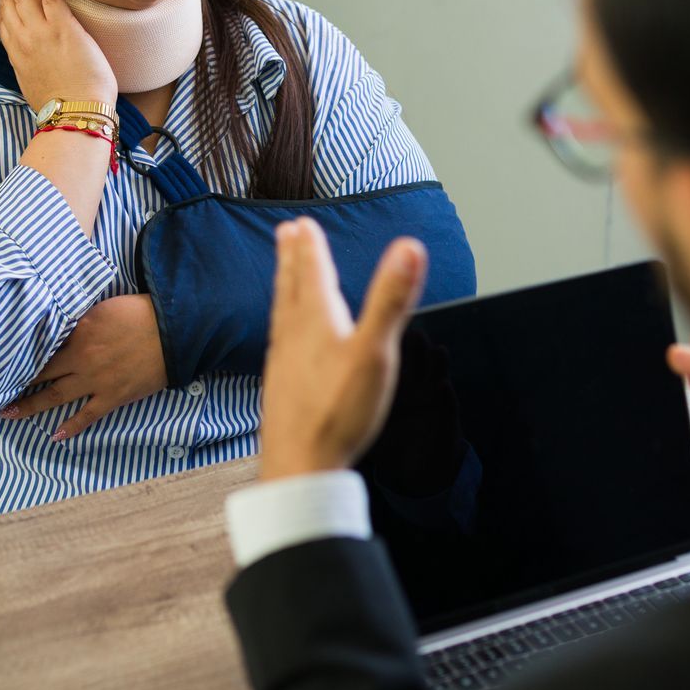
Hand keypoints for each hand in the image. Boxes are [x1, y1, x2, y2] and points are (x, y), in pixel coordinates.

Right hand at [0, 0, 116, 109]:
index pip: (2, 18)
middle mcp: (23, 40)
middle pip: (8, 0)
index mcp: (16, 55)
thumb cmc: (62, 107)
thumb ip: (30, 67)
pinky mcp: (62, 29)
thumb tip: (35, 62)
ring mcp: (41, 33)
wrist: (75, 115)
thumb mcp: (34, 86)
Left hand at [0, 294, 166, 441]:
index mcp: (78, 335)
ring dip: (31, 406)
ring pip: (56, 397)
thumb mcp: (102, 309)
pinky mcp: (113, 396)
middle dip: (17, 383)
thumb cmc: (139, 313)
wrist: (173, 331)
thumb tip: (60, 326)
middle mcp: (82, 360)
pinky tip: (55, 435)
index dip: (21, 356)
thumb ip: (78, 320)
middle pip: (42, 374)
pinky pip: (88, 416)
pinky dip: (71, 427)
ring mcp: (97, 381)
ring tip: (10, 413)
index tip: (2, 362)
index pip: (42, 348)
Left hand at [259, 218, 428, 480]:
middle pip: (291, 287)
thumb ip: (391, 299)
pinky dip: (284, 326)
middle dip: (292, 258)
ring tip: (284, 276)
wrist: (299, 467)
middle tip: (285, 233)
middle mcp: (293, 337)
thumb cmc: (337, 413)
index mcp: (316, 322)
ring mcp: (283, 363)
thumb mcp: (374, 351)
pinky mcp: (281, 388)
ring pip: (282, 314)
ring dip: (284, 287)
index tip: (303, 223)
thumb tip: (409, 248)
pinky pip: (280, 343)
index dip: (311, 246)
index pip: (313, 273)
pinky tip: (287, 340)